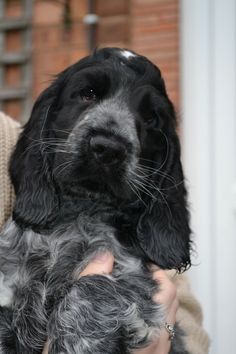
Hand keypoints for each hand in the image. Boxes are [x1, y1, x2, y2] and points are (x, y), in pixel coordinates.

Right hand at [42, 253, 177, 353]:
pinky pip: (162, 331)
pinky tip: (135, 314)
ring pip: (168, 318)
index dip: (157, 272)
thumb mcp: (83, 311)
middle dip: (159, 284)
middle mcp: (157, 340)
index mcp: (147, 326)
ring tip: (138, 292)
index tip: (144, 265)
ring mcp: (156, 351)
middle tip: (141, 276)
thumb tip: (105, 256)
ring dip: (159, 301)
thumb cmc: (81, 350)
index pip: (167, 290)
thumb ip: (94, 279)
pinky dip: (155, 317)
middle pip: (172, 302)